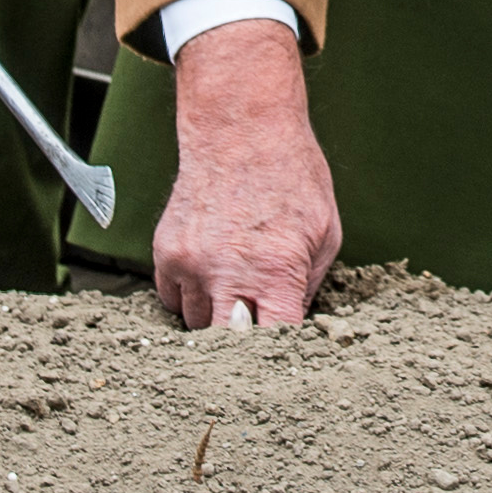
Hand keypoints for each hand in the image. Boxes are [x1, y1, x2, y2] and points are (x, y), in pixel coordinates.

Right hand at [152, 18, 338, 329]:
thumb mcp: (325, 233)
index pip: (273, 345)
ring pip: (197, 326)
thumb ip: (309, 286)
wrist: (241, 129)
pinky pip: (172, 300)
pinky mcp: (166, 251)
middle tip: (256, 335)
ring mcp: (190, 263)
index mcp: (275, 272)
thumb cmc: (290, 176)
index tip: (284, 363)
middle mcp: (227, 272)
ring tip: (235, 293)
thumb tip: (294, 322)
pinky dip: (190, 298)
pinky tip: (211, 278)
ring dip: (216, 319)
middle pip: (226, 349)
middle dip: (243, 349)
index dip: (280, 360)